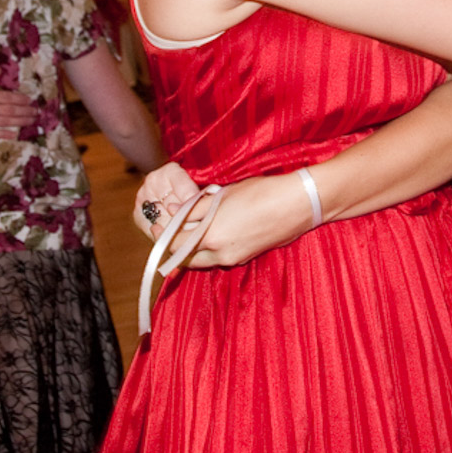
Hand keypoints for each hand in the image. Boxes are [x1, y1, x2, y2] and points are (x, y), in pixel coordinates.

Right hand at [0, 68, 36, 137]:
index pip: (6, 97)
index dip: (20, 99)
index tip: (30, 100)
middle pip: (9, 110)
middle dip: (24, 111)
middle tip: (36, 111)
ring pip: (4, 122)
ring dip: (19, 122)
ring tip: (31, 121)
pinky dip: (4, 134)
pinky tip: (14, 135)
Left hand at [137, 170, 313, 268]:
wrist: (296, 205)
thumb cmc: (260, 193)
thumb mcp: (223, 195)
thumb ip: (195, 206)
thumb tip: (171, 208)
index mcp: (211, 235)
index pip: (176, 242)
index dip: (162, 235)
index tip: (155, 226)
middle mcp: (220, 253)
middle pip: (186, 258)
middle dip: (174, 247)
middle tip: (167, 233)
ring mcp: (233, 258)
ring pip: (202, 259)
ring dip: (191, 249)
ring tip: (187, 231)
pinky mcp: (245, 257)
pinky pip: (218, 257)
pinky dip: (208, 249)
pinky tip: (210, 233)